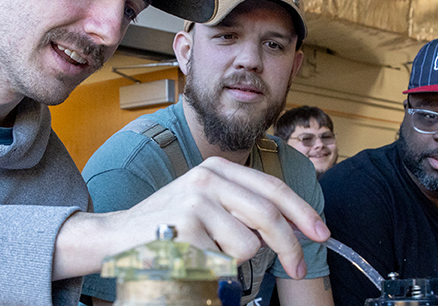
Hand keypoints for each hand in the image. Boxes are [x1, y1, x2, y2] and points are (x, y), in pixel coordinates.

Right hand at [52, 157, 329, 279]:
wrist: (117, 237)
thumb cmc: (168, 225)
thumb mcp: (206, 202)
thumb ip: (244, 206)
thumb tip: (293, 227)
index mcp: (216, 169)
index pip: (272, 189)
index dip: (302, 213)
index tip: (321, 234)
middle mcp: (206, 179)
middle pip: (268, 216)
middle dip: (290, 246)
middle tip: (298, 267)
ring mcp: (195, 203)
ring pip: (248, 245)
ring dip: (236, 260)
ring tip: (207, 252)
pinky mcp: (185, 230)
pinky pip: (222, 262)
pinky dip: (214, 269)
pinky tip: (191, 258)